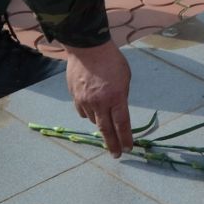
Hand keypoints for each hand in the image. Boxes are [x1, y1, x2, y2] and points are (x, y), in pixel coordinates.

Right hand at [64, 42, 132, 156]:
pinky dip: (88, 113)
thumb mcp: (125, 77)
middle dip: (112, 144)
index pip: (122, 124)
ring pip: (93, 120)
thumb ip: (122, 95)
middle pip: (106, 130)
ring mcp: (85, 101)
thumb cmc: (111, 60)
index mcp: (116, 97)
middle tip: (116, 155)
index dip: (126, 138)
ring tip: (105, 120)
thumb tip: (117, 109)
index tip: (128, 148)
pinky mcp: (75, 97)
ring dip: (101, 123)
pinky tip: (92, 109)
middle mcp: (100, 103)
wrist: (87, 48)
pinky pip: (82, 112)